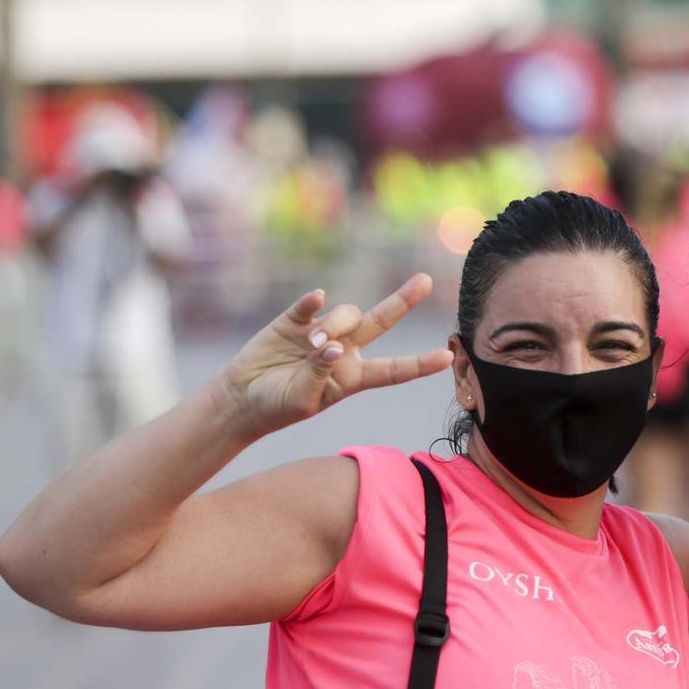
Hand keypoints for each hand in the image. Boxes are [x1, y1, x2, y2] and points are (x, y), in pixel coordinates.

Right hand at [211, 274, 453, 440]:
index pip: (393, 370)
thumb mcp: (302, 400)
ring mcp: (321, 332)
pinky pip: (312, 305)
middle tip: (426, 281)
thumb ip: (320, 374)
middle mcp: (344, 350)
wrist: (242, 398)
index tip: (447, 356)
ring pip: (345, 315)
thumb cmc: (278, 407)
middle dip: (402, 301)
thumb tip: (333, 346)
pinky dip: (315, 302)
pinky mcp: (295, 320)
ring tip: (313, 343)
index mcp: (354, 377)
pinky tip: (316, 299)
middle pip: (381, 322)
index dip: (419, 364)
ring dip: (335, 325)